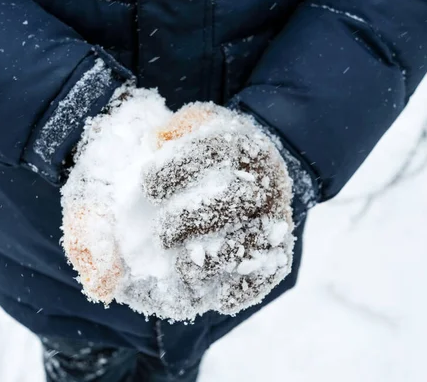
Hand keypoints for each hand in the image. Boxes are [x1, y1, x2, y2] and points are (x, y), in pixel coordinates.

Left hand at [142, 104, 294, 313]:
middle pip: (233, 200)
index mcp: (241, 144)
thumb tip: (154, 142)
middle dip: (192, 219)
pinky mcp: (280, 248)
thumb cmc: (212, 152)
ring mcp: (275, 217)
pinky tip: (220, 298)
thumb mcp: (194, 126)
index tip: (147, 186)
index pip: (211, 151)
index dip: (176, 170)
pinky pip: (269, 272)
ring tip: (183, 268)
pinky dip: (246, 290)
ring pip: (253, 241)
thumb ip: (173, 131)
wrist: (258, 170)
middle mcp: (265, 180)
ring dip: (216, 259)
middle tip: (162, 234)